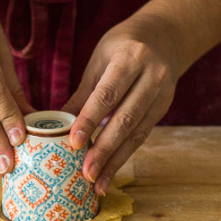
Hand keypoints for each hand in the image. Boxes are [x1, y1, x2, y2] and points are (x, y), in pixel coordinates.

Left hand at [63, 15, 186, 193]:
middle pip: (125, 118)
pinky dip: (124, 155)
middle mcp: (152, 77)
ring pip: (137, 132)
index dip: (90, 120)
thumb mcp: (100, 60)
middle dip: (104, 149)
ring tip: (96, 183)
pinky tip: (110, 172)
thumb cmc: (122, 47)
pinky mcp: (164, 108)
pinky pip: (142, 135)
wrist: (165, 37)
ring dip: (115, 160)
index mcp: (130, 58)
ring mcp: (162, 94)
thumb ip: (83, 93)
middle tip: (85, 173)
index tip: (73, 143)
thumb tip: (55, 124)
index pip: (107, 94)